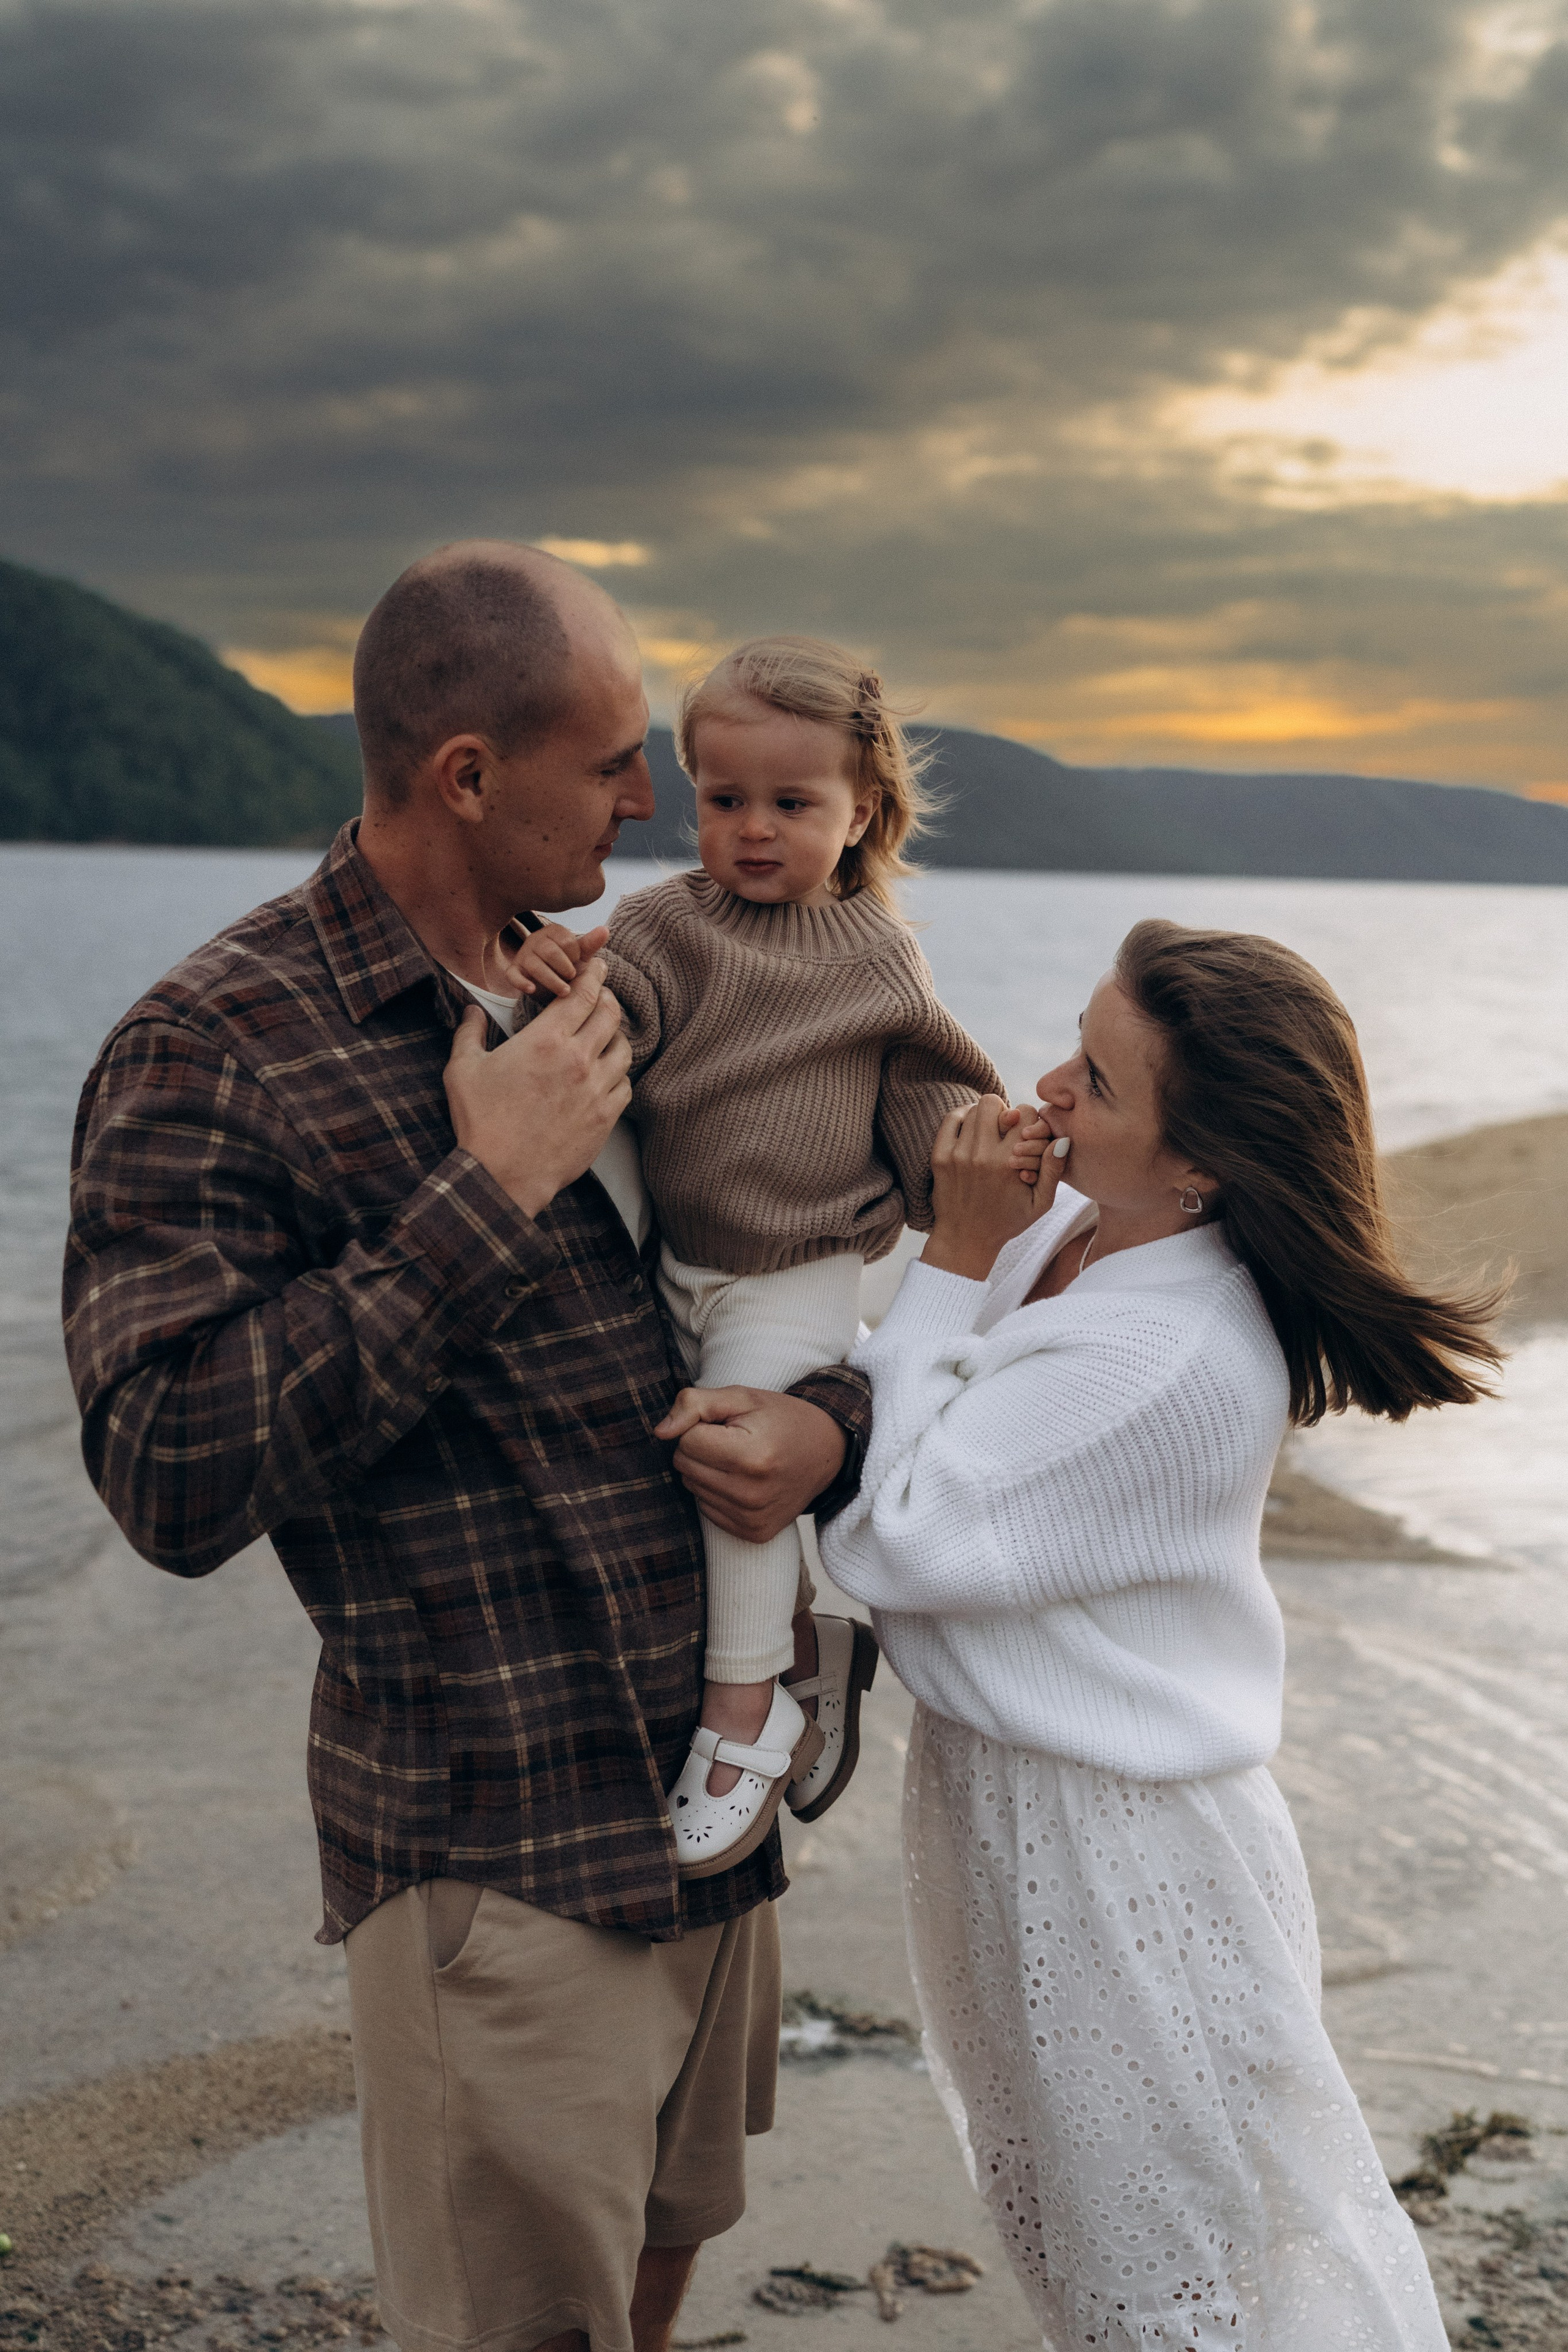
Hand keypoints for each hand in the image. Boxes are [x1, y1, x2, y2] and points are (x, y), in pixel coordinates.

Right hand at [443, 957, 630, 1218]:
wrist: (501, 1176)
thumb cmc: (479, 1123)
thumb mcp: (462, 1071)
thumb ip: (468, 1033)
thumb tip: (470, 1010)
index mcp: (545, 1039)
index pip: (582, 992)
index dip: (593, 973)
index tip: (596, 965)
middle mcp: (578, 1058)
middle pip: (610, 1013)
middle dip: (606, 998)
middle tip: (600, 996)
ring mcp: (595, 1089)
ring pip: (623, 1048)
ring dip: (615, 1037)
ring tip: (604, 1036)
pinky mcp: (605, 1117)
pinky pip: (625, 1085)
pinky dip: (618, 1074)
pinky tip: (606, 1074)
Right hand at [494, 921, 608, 998]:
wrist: (550, 984)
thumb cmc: (567, 965)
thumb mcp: (580, 955)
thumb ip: (591, 943)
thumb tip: (605, 929)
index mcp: (553, 932)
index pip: (565, 940)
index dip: (575, 955)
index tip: (577, 964)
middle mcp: (535, 940)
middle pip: (549, 951)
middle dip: (564, 967)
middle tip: (572, 978)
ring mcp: (523, 956)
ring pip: (533, 964)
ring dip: (551, 980)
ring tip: (565, 991)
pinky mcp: (513, 971)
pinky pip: (513, 975)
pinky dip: (521, 983)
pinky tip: (531, 990)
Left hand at [653, 1387, 847, 1542]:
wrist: (827, 1451)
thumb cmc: (781, 1419)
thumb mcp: (741, 1397)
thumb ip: (695, 1405)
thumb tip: (660, 1432)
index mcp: (751, 1456)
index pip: (685, 1442)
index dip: (700, 1426)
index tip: (728, 1424)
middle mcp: (751, 1494)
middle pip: (685, 1466)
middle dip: (701, 1448)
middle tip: (735, 1440)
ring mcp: (753, 1518)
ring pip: (693, 1488)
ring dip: (708, 1471)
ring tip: (741, 1460)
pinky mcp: (754, 1533)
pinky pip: (707, 1510)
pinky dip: (719, 1493)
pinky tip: (745, 1481)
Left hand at [923, 1094, 1066, 1281]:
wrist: (966, 1240)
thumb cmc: (1007, 1221)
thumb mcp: (1040, 1203)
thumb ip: (1054, 1171)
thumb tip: (1062, 1140)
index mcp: (1009, 1163)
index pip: (1025, 1113)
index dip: (1029, 1120)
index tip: (1026, 1135)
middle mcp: (982, 1155)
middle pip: (994, 1103)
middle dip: (1003, 1112)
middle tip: (1005, 1130)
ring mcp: (958, 1155)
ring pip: (972, 1109)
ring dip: (984, 1117)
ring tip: (989, 1133)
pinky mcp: (940, 1157)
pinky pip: (951, 1119)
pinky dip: (962, 1118)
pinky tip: (970, 1129)